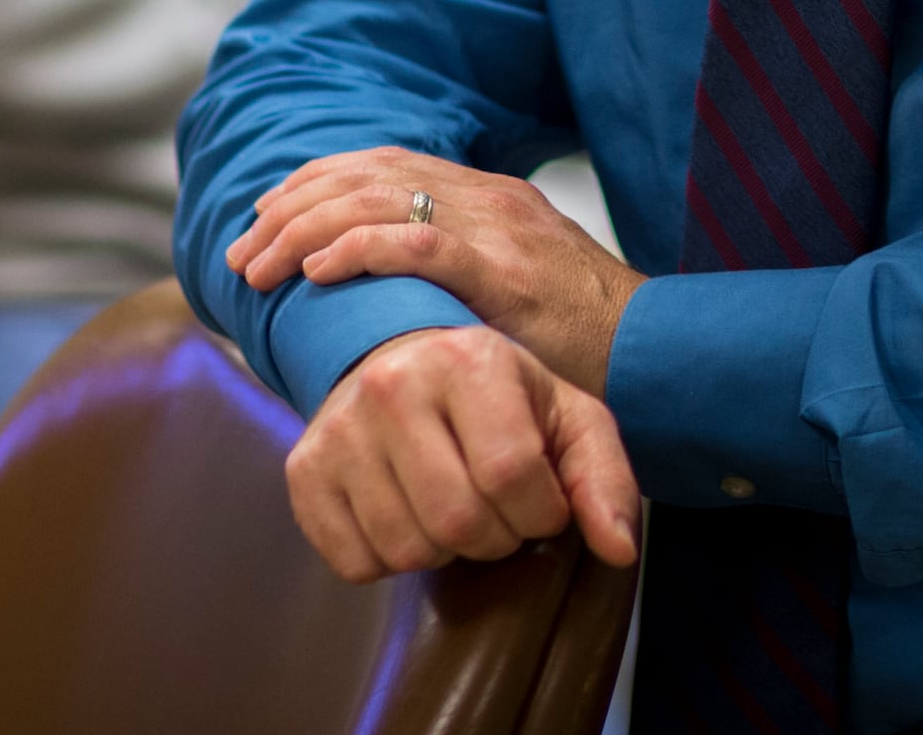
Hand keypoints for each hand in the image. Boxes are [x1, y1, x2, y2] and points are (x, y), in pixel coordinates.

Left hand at [226, 147, 645, 393]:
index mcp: (489, 198)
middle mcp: (490, 199)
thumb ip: (461, 281)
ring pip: (380, 199)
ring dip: (306, 231)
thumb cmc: (585, 343)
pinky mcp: (506, 272)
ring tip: (261, 268)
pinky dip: (358, 250)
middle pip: (370, 174)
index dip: (316, 183)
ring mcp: (499, 230)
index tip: (265, 216)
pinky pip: (419, 243)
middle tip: (244, 251)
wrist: (659, 356)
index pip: (384, 165)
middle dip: (294, 207)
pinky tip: (318, 272)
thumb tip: (387, 303)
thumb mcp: (514, 294)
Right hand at [284, 323, 640, 580]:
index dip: (540, 513)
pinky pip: (355, 564)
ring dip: (444, 551)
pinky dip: (390, 560)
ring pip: (407, 550)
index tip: (540, 500)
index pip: (512, 476)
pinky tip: (405, 513)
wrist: (401, 361)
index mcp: (469, 358)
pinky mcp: (303, 470)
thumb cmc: (497, 396)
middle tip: (497, 508)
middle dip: (495, 538)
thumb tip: (619, 549)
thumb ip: (603, 479)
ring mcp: (339, 427)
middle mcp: (393, 383)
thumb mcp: (567, 418)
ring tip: (452, 504)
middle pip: (458, 522)